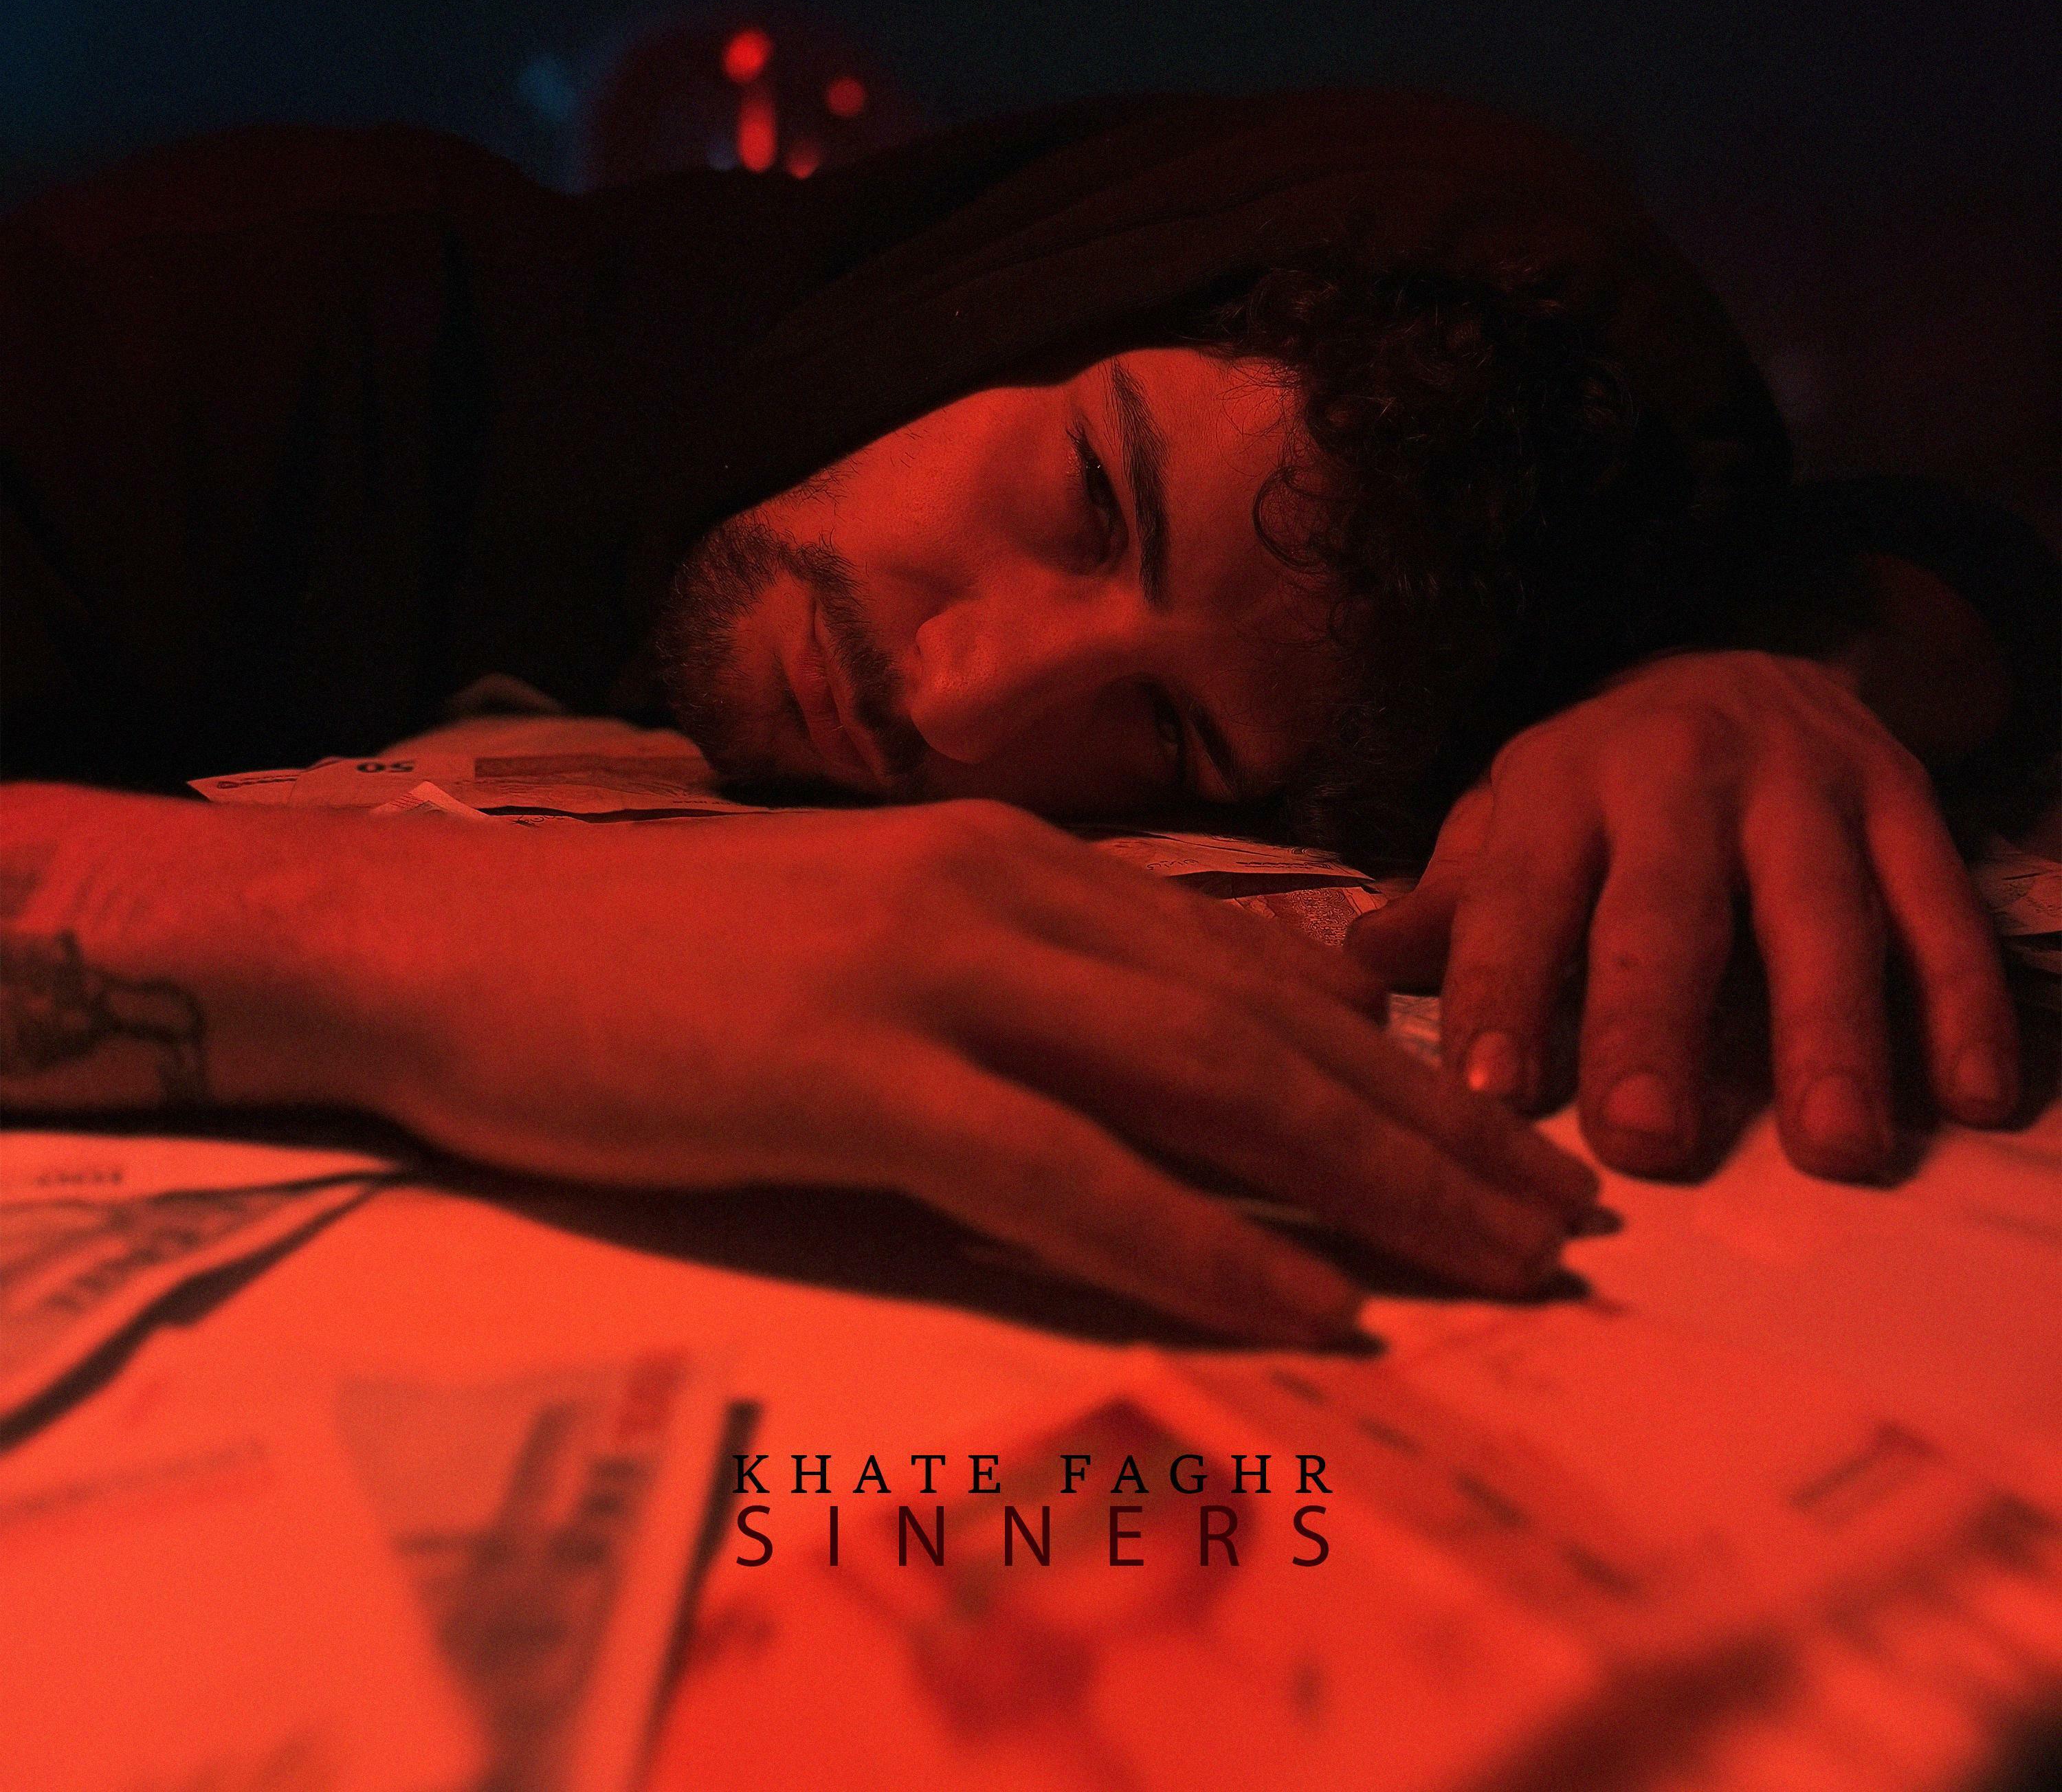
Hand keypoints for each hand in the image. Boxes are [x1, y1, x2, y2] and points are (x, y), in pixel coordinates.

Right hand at [371, 800, 1598, 1341]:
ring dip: (1369, 1178)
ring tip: (1502, 1263)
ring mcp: (927, 971)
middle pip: (1264, 1018)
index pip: (1249, 966)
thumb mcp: (874, 947)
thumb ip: (1017, 988)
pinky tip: (1309, 1303)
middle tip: (1566, 1214)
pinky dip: (1200, 1238)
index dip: (1390, 1056)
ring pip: (1201, 1079)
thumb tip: (1158, 1065)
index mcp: (1010, 861)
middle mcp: (999, 892)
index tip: (1500, 1138)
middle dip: (1432, 1124)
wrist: (459, 940)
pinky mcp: (847, 1067)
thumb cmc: (659, 958)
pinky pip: (1063, 1170)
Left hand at [1348, 651, 2019, 1180]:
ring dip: (1829, 1030)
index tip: (1493, 1097)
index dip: (1502, 992)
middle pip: (1666, 908)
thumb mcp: (1512, 818)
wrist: (1739, 665)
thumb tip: (1356, 965)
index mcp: (1561, 783)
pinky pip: (1941, 905)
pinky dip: (1962, 1000)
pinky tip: (1968, 1097)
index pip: (1519, 898)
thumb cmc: (1603, 782)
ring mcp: (1804, 786)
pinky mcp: (1905, 802)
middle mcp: (1679, 774)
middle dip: (1654, 1025)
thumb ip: (1452, 898)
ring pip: (1820, 911)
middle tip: (1648, 1140)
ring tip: (1835, 1148)